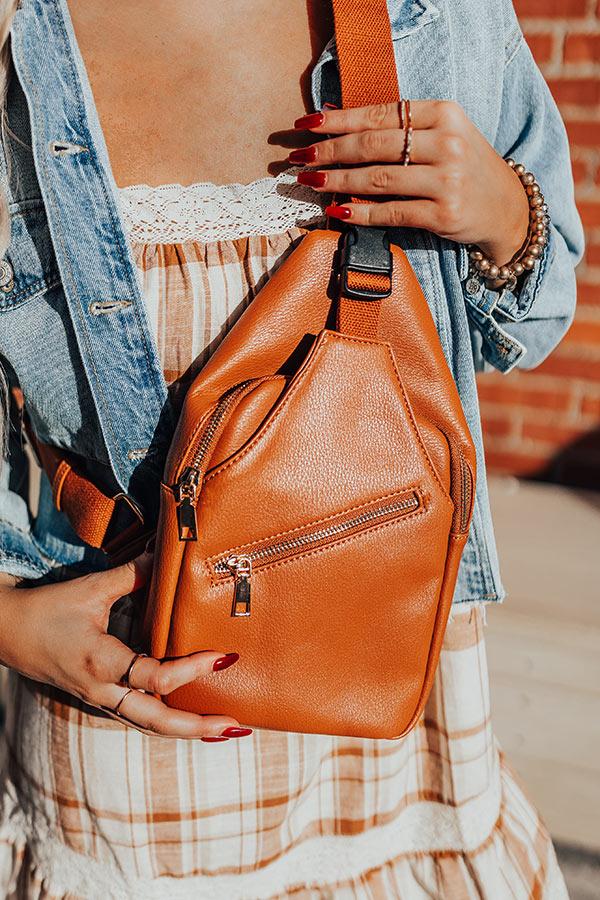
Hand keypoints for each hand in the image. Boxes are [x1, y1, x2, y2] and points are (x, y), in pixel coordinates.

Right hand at [0, 554, 249, 740]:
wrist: (8, 634)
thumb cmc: (49, 610)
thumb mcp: (90, 589)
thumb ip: (133, 575)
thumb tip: (168, 553)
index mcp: (101, 661)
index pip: (155, 677)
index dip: (191, 670)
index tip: (223, 657)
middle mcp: (103, 689)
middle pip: (156, 721)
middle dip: (196, 727)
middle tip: (235, 726)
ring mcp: (101, 700)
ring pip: (148, 726)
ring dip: (186, 731)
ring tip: (224, 731)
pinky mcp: (101, 700)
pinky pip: (139, 718)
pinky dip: (168, 723)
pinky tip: (191, 720)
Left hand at [290, 100, 529, 267]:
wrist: (506, 208)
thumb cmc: (463, 168)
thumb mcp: (440, 135)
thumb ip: (397, 128)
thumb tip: (334, 118)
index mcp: (444, 113)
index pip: (379, 113)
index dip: (338, 120)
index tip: (306, 125)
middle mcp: (447, 143)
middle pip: (373, 145)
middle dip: (330, 151)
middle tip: (300, 157)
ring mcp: (447, 180)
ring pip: (378, 178)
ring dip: (336, 181)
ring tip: (309, 181)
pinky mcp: (444, 214)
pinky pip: (391, 212)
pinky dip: (361, 213)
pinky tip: (338, 212)